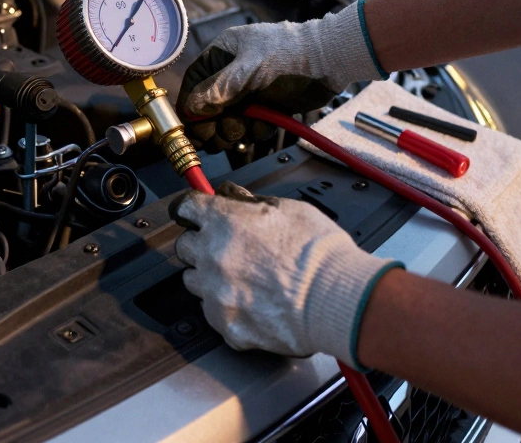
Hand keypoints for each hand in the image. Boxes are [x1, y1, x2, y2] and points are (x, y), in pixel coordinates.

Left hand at [173, 181, 401, 366]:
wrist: (336, 300)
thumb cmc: (320, 254)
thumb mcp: (289, 209)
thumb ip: (252, 202)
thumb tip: (235, 196)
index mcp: (224, 221)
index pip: (186, 207)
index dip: (192, 209)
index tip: (195, 213)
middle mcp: (212, 255)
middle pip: (184, 246)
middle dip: (201, 244)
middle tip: (227, 248)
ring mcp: (215, 292)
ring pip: (194, 281)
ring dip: (210, 277)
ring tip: (243, 279)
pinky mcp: (225, 323)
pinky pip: (213, 312)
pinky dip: (227, 307)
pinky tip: (252, 302)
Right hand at [175, 2, 383, 149]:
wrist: (331, 60)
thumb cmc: (289, 56)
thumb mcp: (250, 70)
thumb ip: (220, 89)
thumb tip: (192, 108)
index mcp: (222, 55)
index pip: (194, 84)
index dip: (191, 108)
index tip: (192, 129)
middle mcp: (231, 74)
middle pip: (208, 109)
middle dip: (216, 125)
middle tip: (223, 136)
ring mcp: (249, 92)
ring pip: (229, 121)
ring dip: (238, 130)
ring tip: (253, 124)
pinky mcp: (266, 106)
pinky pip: (250, 126)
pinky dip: (257, 130)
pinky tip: (267, 123)